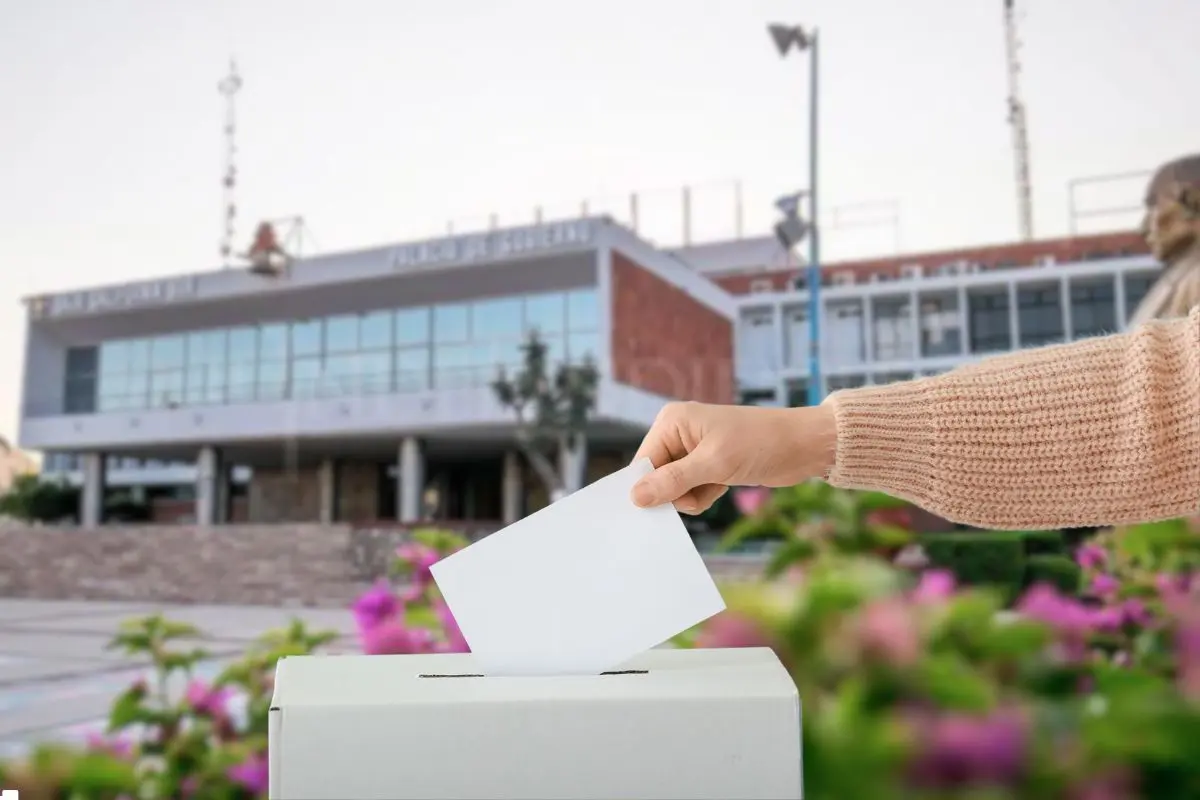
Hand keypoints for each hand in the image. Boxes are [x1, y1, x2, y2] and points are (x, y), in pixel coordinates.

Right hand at [629, 401, 837, 513]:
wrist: (803, 445)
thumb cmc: (760, 444)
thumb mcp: (714, 464)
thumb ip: (673, 481)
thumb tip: (636, 497)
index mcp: (673, 421)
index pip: (644, 462)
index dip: (649, 487)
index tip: (659, 509)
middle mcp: (679, 433)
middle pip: (657, 476)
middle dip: (676, 493)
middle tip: (697, 494)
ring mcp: (694, 449)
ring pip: (675, 487)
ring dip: (692, 496)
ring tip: (716, 486)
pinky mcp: (710, 464)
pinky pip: (692, 489)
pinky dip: (704, 495)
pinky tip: (722, 487)